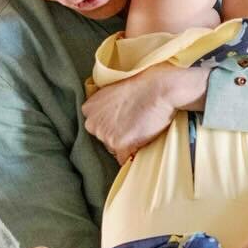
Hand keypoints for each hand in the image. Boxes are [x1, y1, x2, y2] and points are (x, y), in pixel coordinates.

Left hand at [81, 64, 201, 164]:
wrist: (158, 89)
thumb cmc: (142, 87)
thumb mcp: (114, 92)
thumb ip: (105, 108)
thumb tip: (112, 121)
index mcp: (88, 109)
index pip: (97, 127)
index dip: (112, 125)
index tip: (124, 120)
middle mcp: (92, 123)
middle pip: (104, 140)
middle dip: (118, 136)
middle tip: (133, 124)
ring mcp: (105, 135)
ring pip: (114, 150)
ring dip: (127, 145)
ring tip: (139, 129)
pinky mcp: (119, 145)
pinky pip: (123, 159)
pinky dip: (133, 154)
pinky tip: (141, 140)